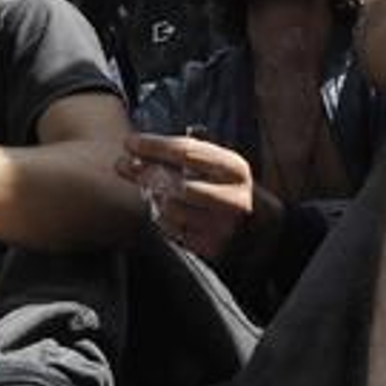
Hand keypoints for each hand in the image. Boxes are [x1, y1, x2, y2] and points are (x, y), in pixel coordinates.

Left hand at [117, 133, 257, 260]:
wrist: (262, 233)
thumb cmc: (230, 188)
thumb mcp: (223, 163)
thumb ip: (194, 149)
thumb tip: (159, 137)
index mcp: (234, 169)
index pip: (187, 152)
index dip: (154, 146)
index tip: (129, 142)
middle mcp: (232, 197)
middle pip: (176, 182)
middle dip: (145, 172)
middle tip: (123, 165)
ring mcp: (222, 226)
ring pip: (170, 208)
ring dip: (152, 197)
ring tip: (148, 189)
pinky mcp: (212, 248)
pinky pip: (172, 230)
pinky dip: (160, 218)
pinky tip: (161, 210)